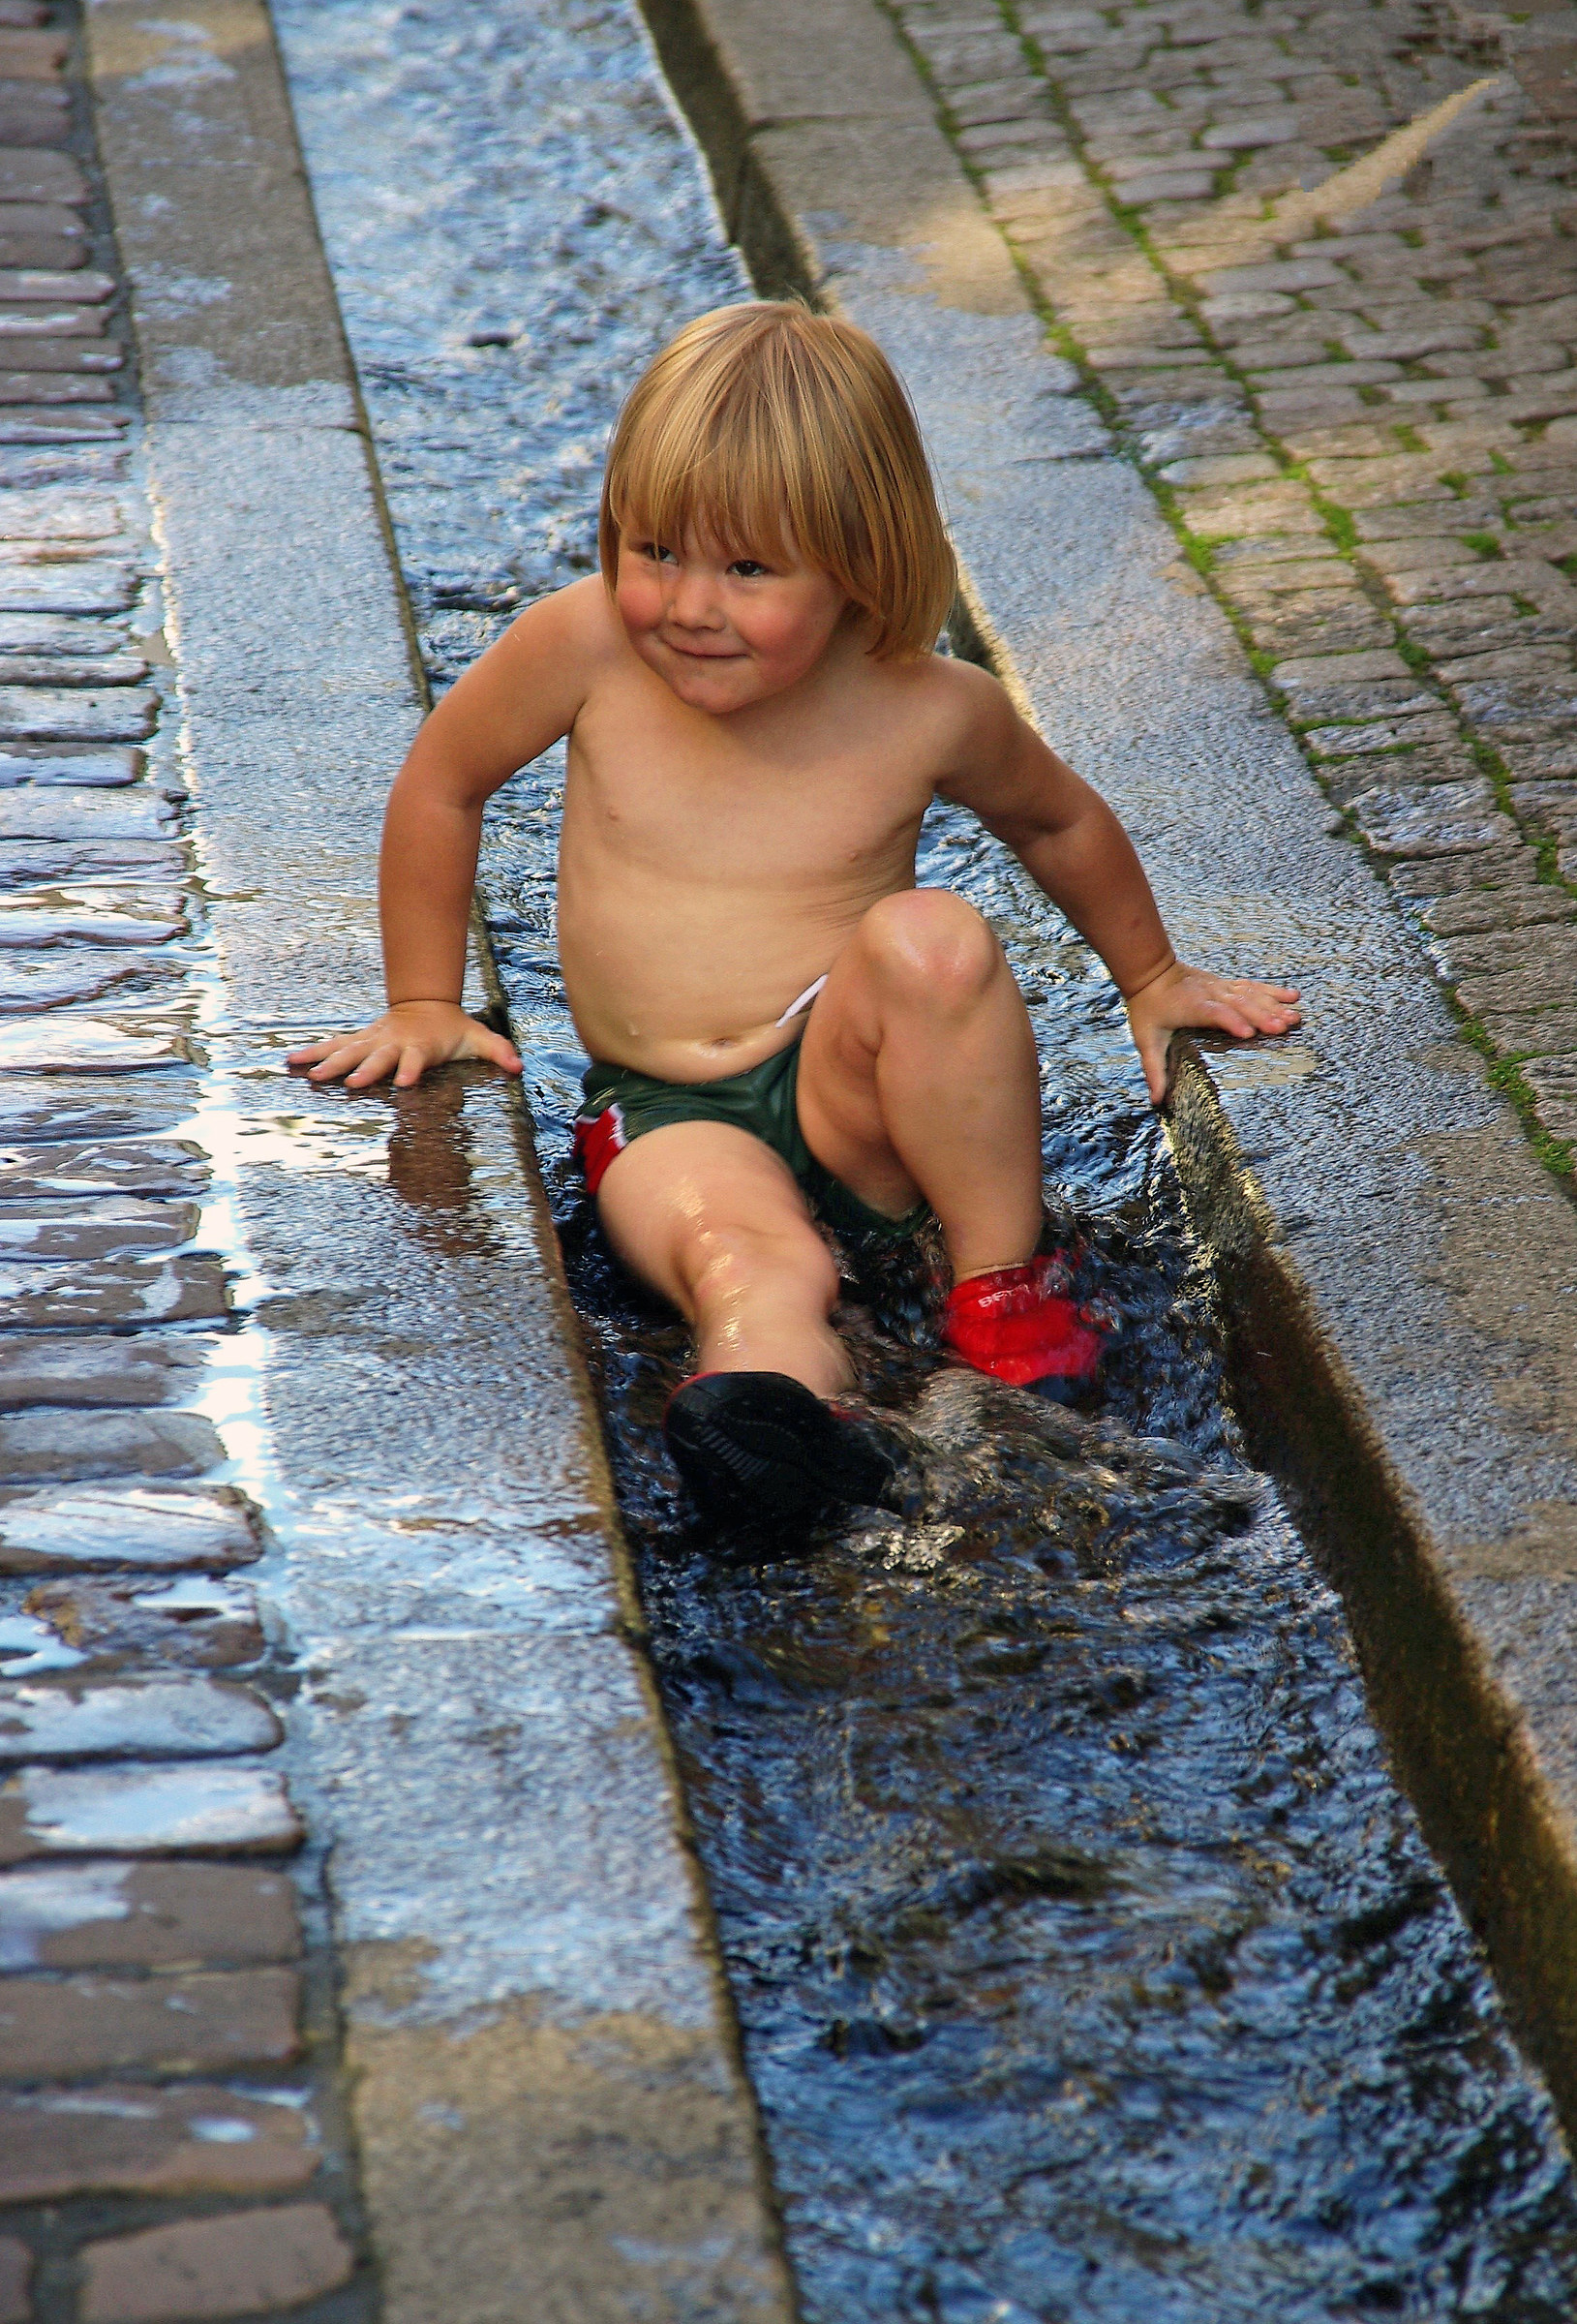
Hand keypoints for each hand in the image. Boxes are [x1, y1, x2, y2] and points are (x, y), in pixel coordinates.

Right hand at [286, 1000, 522, 1089]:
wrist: (426, 1004)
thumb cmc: (453, 1029)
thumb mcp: (478, 1039)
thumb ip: (498, 1052)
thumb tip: (519, 1066)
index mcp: (420, 1046)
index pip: (415, 1060)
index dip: (411, 1070)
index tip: (404, 1084)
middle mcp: (393, 1044)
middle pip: (376, 1058)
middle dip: (364, 1070)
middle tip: (350, 1084)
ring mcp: (373, 1041)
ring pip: (348, 1051)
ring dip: (328, 1063)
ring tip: (306, 1075)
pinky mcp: (360, 1041)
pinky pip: (333, 1047)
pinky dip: (312, 1053)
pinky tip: (290, 1062)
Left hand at [1124, 961, 1300, 1106]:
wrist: (1150, 970)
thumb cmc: (1148, 1007)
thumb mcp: (1146, 1040)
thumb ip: (1153, 1069)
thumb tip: (1157, 1100)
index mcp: (1192, 1007)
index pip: (1214, 1013)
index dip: (1231, 1021)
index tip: (1249, 1033)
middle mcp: (1210, 995)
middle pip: (1239, 1004)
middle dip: (1262, 1015)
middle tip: (1283, 1028)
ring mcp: (1220, 988)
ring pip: (1251, 995)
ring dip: (1273, 1005)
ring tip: (1294, 1017)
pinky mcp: (1226, 985)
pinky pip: (1253, 987)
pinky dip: (1273, 991)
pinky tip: (1292, 997)